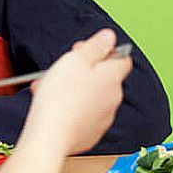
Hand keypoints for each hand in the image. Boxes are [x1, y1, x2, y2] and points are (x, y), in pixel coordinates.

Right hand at [26, 29, 131, 154]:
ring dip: (74, 90)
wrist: (50, 136)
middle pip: (103, 77)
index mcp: (112, 77)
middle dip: (84, 71)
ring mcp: (103, 118)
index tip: (85, 51)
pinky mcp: (90, 134)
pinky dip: (72, 110)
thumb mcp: (75, 59)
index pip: (121, 58)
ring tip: (50, 89)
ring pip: (91, 96)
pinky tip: (53, 107)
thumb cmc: (60, 97)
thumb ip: (95, 46)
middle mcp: (113, 98)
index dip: (104, 51)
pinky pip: (83, 115)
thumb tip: (109, 36)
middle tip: (63, 69)